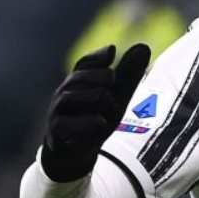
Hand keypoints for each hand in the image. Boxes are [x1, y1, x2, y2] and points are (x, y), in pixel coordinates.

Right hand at [41, 44, 150, 181]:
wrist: (79, 152)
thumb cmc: (97, 118)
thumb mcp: (118, 96)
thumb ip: (128, 73)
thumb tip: (144, 45)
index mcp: (78, 81)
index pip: (85, 62)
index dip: (98, 56)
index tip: (112, 52)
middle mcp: (64, 92)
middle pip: (85, 77)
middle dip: (106, 86)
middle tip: (112, 103)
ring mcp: (56, 110)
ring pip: (78, 96)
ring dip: (101, 106)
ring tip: (107, 117)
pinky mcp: (55, 130)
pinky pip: (67, 122)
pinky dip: (87, 122)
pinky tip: (101, 123)